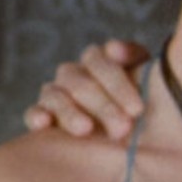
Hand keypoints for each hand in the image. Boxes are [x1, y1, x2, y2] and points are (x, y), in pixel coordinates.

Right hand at [24, 40, 150, 138]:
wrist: (132, 134)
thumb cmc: (140, 103)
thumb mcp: (148, 80)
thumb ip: (135, 58)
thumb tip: (113, 48)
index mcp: (98, 61)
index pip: (99, 61)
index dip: (117, 83)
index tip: (137, 109)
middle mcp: (74, 74)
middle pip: (80, 82)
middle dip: (103, 106)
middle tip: (124, 127)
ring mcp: (56, 94)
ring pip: (55, 95)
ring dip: (70, 112)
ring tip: (86, 129)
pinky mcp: (43, 115)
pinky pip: (32, 112)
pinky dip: (36, 115)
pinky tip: (44, 123)